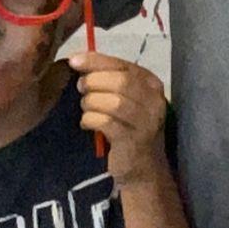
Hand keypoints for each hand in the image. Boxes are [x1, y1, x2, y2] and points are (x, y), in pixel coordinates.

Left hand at [69, 52, 167, 186]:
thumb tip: (79, 60)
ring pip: (114, 102)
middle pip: (121, 81)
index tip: (74, 61)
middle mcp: (154, 100)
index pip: (123, 64)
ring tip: (86, 108)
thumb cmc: (128, 127)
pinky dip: (90, 119)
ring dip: (92, 102)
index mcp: (151, 83)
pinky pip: (106, 123)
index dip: (96, 61)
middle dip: (94, 81)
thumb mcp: (125, 98)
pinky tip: (87, 123)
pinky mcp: (133, 141)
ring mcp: (146, 122)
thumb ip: (109, 78)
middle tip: (80, 88)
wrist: (143, 167)